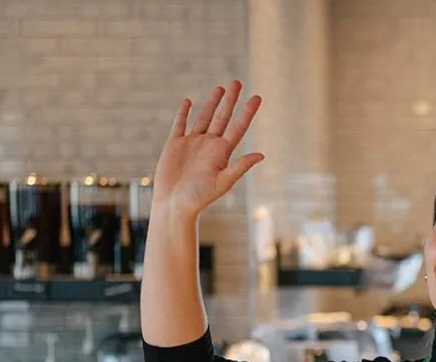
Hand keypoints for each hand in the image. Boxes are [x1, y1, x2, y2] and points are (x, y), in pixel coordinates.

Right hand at [152, 80, 262, 219]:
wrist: (174, 205)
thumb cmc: (199, 198)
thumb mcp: (223, 182)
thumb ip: (240, 167)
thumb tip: (261, 155)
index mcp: (222, 153)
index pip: (238, 127)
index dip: (247, 112)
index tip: (256, 97)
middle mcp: (209, 145)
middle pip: (222, 117)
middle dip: (230, 100)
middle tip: (237, 82)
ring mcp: (192, 143)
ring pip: (204, 117)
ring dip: (212, 103)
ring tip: (220, 88)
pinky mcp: (174, 145)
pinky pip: (180, 124)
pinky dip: (183, 113)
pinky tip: (188, 101)